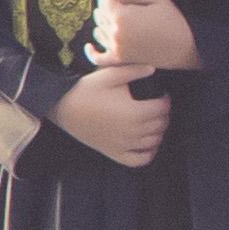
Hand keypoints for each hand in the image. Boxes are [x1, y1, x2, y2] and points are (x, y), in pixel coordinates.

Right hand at [51, 62, 173, 165]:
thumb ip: (133, 71)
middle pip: (161, 125)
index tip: (161, 94)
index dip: (165, 99)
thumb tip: (153, 69)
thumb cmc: (86, 90)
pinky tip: (147, 143)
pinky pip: (140, 160)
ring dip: (158, 131)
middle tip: (156, 106)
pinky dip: (148, 153)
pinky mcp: (114, 153)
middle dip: (163, 114)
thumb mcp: (109, 75)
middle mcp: (133, 131)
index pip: (163, 108)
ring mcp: (124, 144)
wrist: (62, 108)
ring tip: (152, 121)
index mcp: (135, 112)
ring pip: (154, 141)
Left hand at [92, 0, 199, 77]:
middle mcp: (116, 33)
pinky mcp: (121, 61)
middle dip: (109, 10)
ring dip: (104, 26)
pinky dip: (92, 52)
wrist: (186, 47)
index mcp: (122, 16)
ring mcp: (117, 48)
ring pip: (98, 32)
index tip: (125, 0)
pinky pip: (98, 58)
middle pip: (99, 15)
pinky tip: (91, 46)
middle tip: (126, 11)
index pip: (103, 1)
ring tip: (119, 24)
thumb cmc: (173, 20)